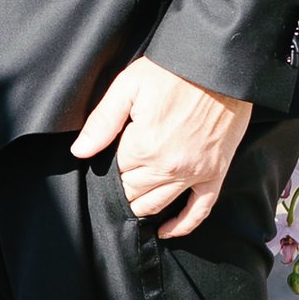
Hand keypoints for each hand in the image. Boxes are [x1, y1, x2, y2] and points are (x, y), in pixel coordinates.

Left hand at [72, 57, 252, 237]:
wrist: (219, 68)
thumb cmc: (172, 72)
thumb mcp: (128, 86)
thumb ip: (102, 122)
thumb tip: (79, 151)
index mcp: (143, 147)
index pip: (115, 174)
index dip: (109, 167)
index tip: (109, 158)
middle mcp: (168, 167)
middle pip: (133, 193)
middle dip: (122, 188)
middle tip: (119, 178)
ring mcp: (195, 174)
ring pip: (158, 205)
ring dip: (142, 207)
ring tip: (132, 201)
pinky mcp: (215, 174)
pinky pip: (199, 210)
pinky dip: (182, 225)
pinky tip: (166, 231)